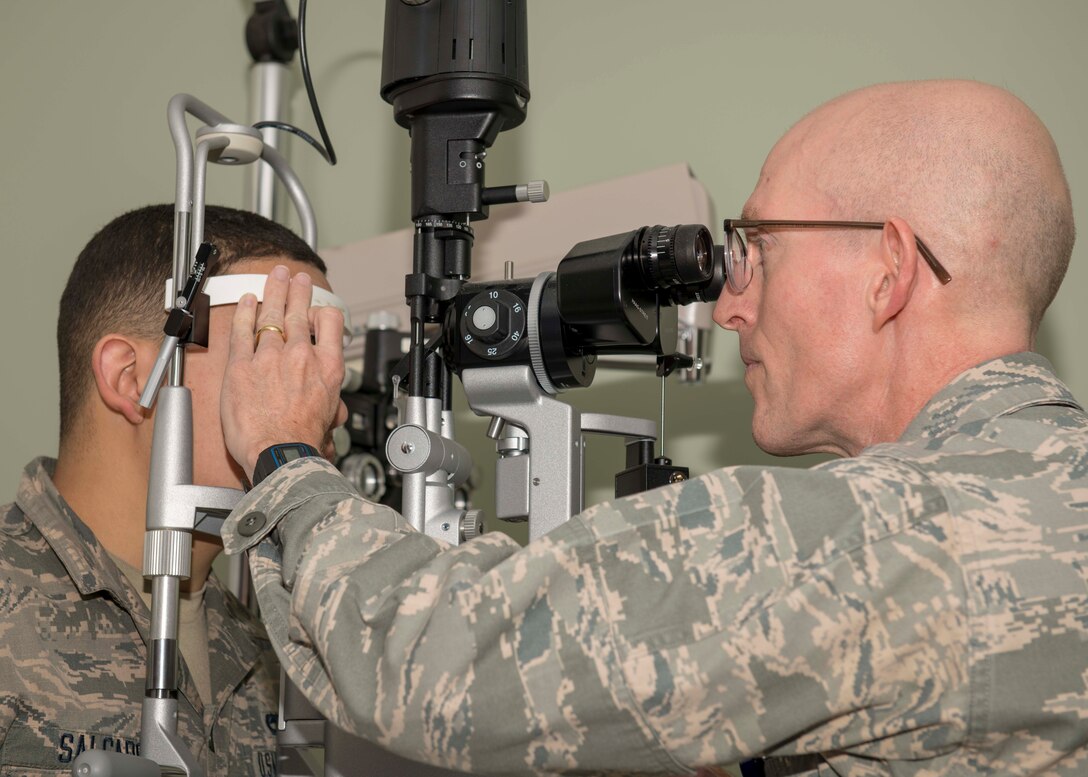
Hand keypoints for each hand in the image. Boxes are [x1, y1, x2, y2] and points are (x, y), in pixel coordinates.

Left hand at [220, 266, 347, 480]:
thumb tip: (333, 412)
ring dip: (275, 291)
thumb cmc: (305, 443)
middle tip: (298, 278)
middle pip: (300, 312)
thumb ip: (331, 405)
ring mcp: (271, 357)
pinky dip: (245, 312)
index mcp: (327, 366)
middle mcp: (301, 355)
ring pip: (273, 314)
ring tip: (276, 276)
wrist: (281, 453)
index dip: (323, 312)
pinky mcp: (242, 365)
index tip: (317, 311)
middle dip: (298, 290)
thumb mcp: (331, 418)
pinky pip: (243, 330)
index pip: (330, 322)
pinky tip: (247, 300)